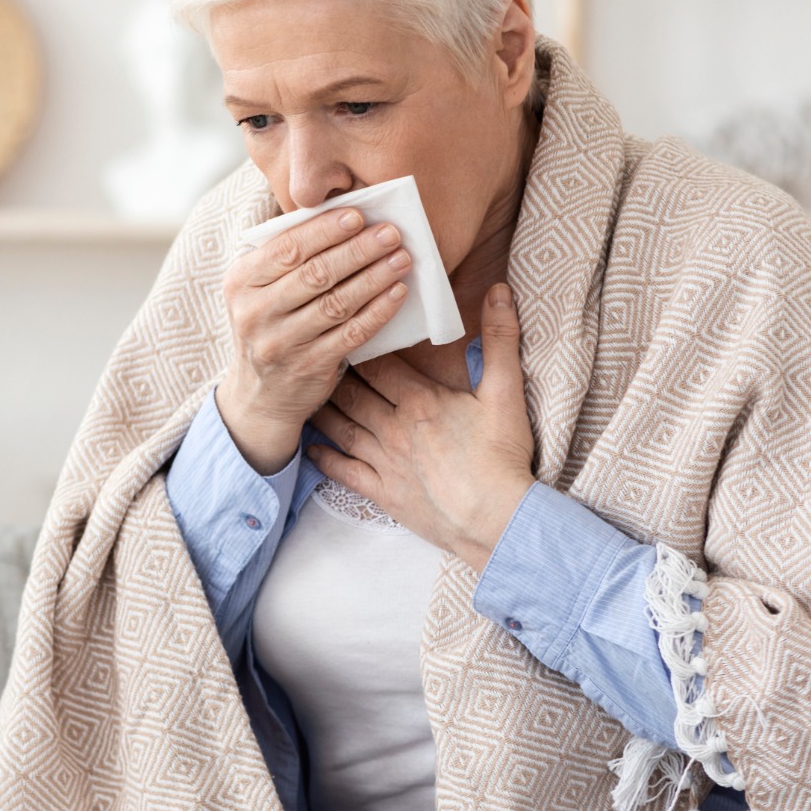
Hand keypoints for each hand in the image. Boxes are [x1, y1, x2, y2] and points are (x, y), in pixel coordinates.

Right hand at [215, 208, 413, 472]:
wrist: (259, 395)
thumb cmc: (269, 324)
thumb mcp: (258, 290)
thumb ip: (286, 258)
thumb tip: (341, 219)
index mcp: (240, 283)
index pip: (286, 249)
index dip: (325, 231)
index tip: (358, 215)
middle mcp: (255, 313)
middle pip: (315, 274)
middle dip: (358, 250)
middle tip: (391, 233)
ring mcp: (281, 344)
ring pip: (336, 303)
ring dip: (374, 278)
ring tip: (401, 259)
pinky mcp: (309, 367)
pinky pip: (351, 333)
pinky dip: (378, 311)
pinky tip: (397, 293)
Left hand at [307, 283, 536, 570]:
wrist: (496, 519)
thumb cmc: (502, 458)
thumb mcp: (506, 393)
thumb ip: (501, 340)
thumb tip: (500, 291)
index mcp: (420, 401)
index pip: (378, 365)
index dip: (359, 345)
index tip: (342, 328)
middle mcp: (393, 428)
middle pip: (352, 393)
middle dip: (332, 372)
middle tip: (312, 352)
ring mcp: (384, 462)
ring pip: (342, 427)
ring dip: (322, 409)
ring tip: (304, 390)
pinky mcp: (382, 493)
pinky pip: (344, 472)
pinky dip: (324, 458)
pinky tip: (310, 447)